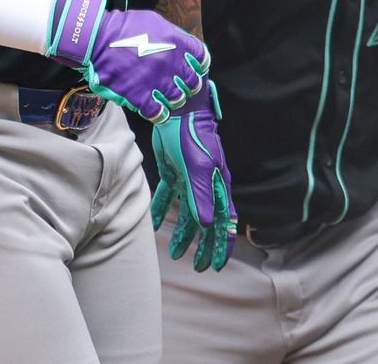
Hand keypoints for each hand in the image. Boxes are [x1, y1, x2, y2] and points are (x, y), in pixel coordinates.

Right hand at [46, 0, 209, 124]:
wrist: (99, 38)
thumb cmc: (126, 27)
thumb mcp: (157, 22)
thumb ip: (174, 36)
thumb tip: (183, 47)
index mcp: (177, 44)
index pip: (202, 59)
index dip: (200, 65)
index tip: (195, 68)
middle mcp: (171, 63)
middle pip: (193, 83)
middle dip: (189, 85)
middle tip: (181, 86)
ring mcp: (156, 81)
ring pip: (177, 99)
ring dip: (175, 99)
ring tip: (168, 97)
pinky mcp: (140, 96)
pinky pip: (158, 112)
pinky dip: (160, 113)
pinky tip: (157, 110)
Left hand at [151, 89, 237, 271]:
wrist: (175, 110)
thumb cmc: (191, 137)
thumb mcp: (197, 168)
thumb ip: (201, 196)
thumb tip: (208, 225)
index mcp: (217, 186)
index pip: (225, 221)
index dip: (222, 244)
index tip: (217, 265)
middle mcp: (206, 185)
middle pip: (208, 222)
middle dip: (204, 246)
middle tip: (197, 267)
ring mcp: (190, 179)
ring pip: (188, 214)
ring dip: (184, 234)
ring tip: (175, 254)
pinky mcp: (173, 171)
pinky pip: (167, 197)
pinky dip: (160, 212)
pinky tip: (152, 225)